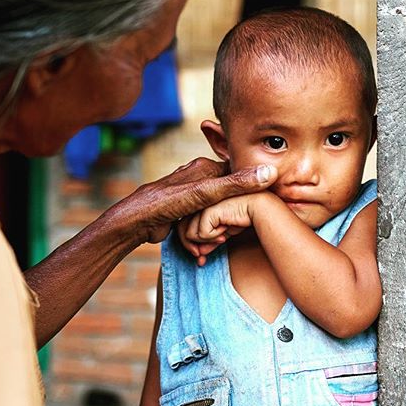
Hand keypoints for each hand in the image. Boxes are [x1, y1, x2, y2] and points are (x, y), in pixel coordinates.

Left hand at [123, 158, 276, 243]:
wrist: (136, 221)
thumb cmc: (168, 202)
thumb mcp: (207, 193)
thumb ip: (237, 184)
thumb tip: (270, 171)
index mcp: (205, 166)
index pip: (238, 174)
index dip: (251, 190)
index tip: (262, 204)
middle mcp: (198, 176)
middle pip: (228, 192)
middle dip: (235, 210)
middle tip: (240, 228)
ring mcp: (191, 193)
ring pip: (216, 207)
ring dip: (221, 223)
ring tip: (225, 238)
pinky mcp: (184, 208)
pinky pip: (204, 216)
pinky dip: (208, 228)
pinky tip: (212, 239)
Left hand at [180, 194, 261, 264]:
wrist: (263, 207)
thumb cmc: (246, 216)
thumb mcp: (224, 231)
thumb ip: (210, 239)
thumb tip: (199, 253)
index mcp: (200, 204)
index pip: (185, 225)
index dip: (191, 243)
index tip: (200, 257)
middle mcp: (198, 202)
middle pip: (182, 230)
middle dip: (192, 247)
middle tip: (202, 257)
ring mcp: (202, 205)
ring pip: (189, 234)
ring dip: (205, 242)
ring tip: (221, 238)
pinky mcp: (209, 209)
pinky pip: (202, 233)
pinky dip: (213, 238)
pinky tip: (225, 232)